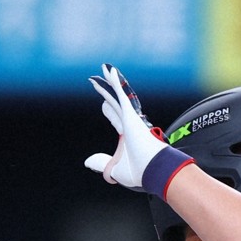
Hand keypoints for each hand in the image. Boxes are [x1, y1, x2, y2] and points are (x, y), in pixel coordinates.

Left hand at [85, 64, 193, 197]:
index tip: (104, 105)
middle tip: (98, 83)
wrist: (153, 170)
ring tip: (103, 69)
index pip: (116, 119)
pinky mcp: (130, 114)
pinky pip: (119, 93)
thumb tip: (87, 161)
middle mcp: (130, 123)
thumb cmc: (139, 172)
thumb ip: (101, 163)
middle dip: (107, 93)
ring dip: (110, 81)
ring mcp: (130, 117)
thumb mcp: (114, 170)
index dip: (109, 111)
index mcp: (129, 136)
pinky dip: (114, 82)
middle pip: (115, 103)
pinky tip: (108, 70)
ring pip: (117, 94)